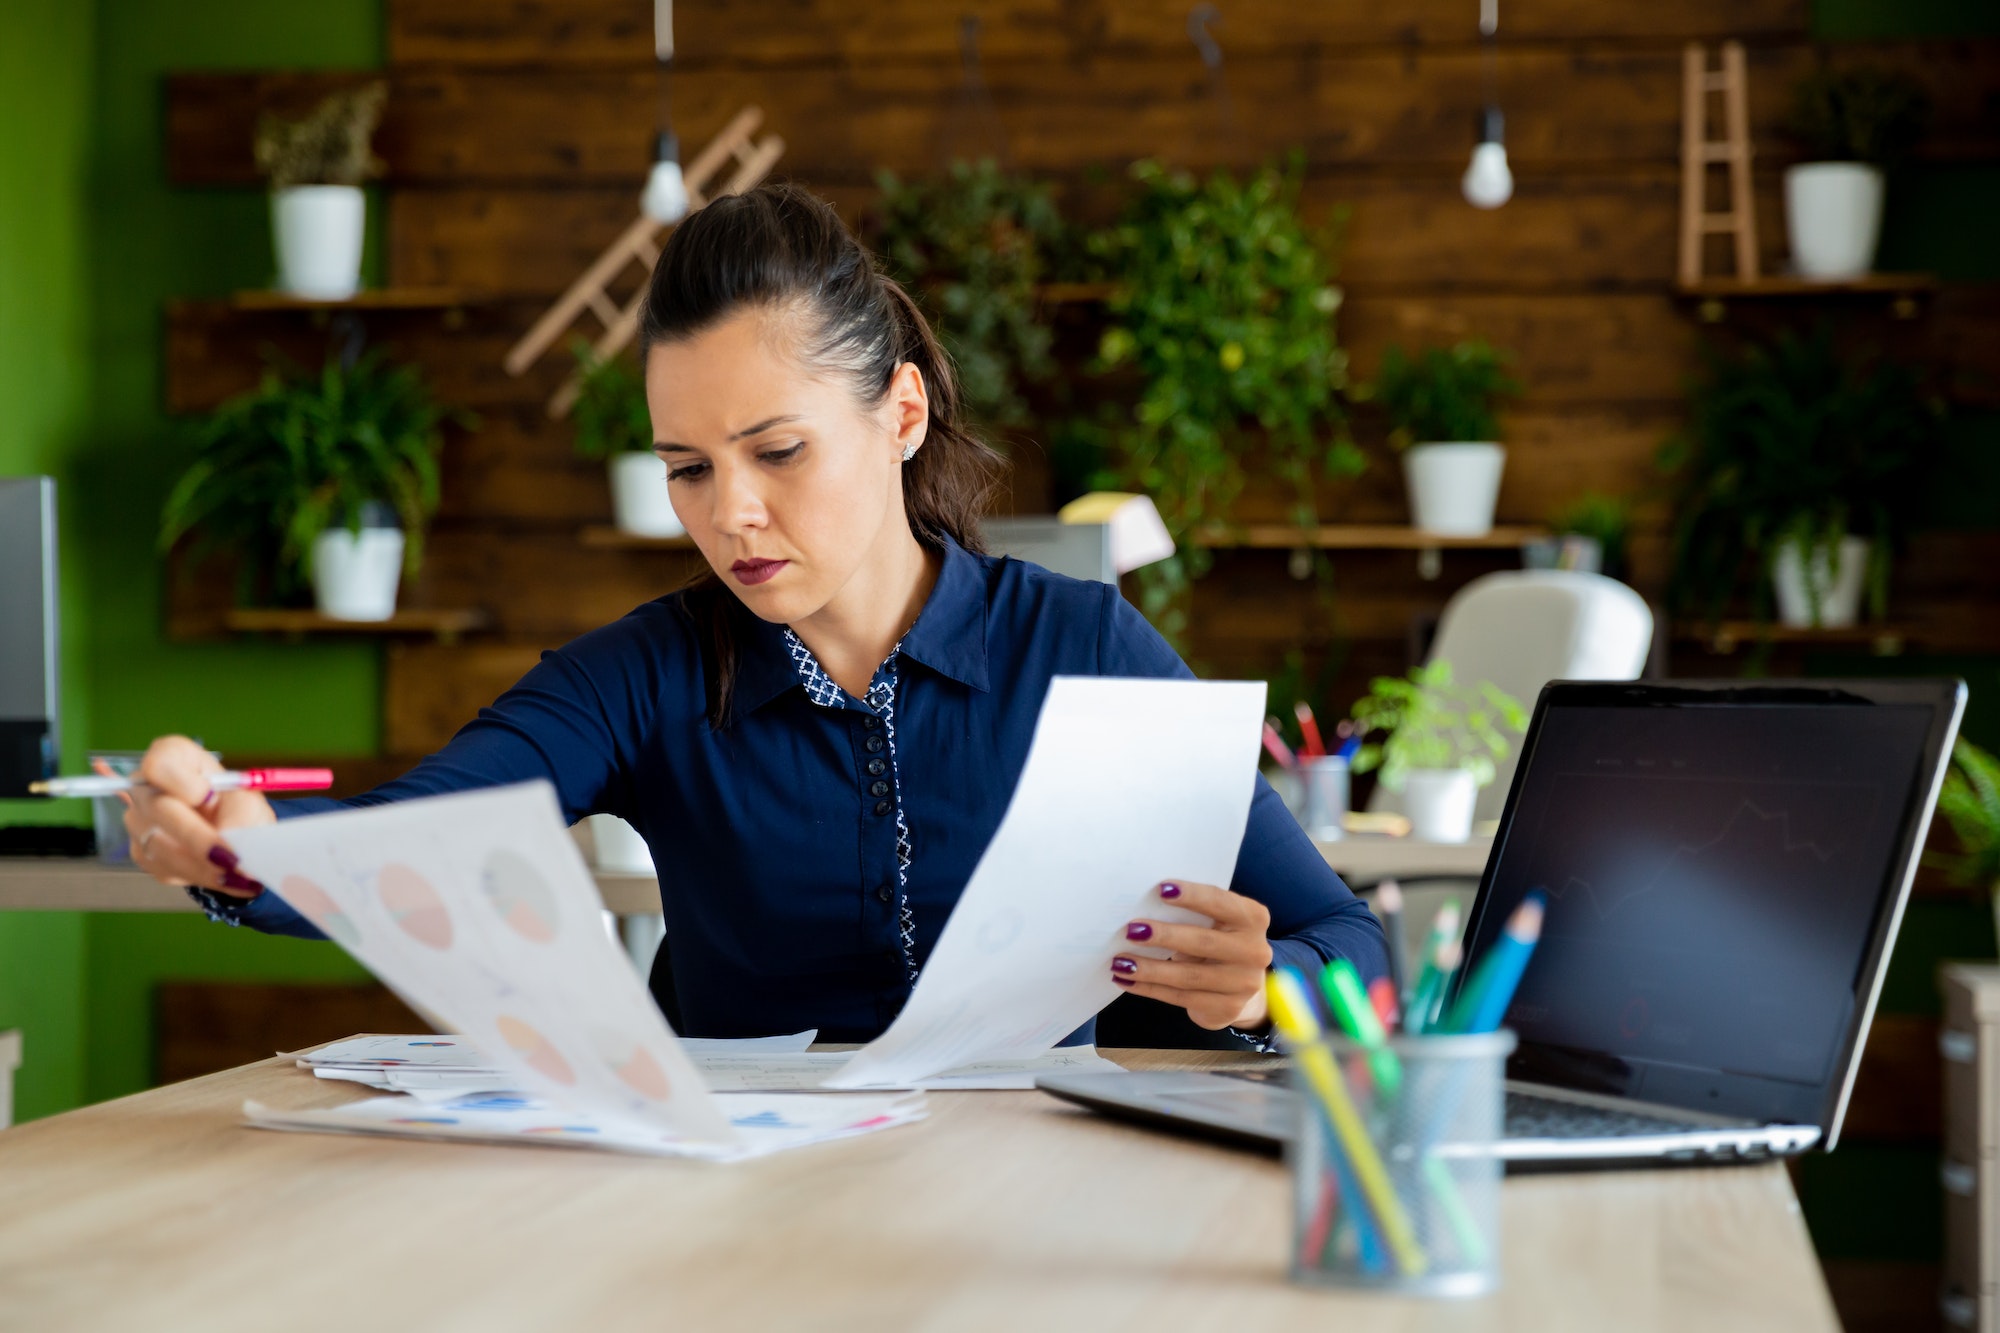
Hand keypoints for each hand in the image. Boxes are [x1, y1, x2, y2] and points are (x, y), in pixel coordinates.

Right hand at [123, 736, 275, 896]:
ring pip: (161, 846)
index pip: (158, 764)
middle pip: (158, 810)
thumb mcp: (247, 802)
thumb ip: (238, 818)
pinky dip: (199, 877)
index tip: (208, 796)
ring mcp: (139, 820)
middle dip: (198, 839)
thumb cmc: (236, 805)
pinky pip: (165, 869)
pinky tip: (223, 877)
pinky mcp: (142, 852)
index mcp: (174, 758)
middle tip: (231, 860)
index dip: (182, 782)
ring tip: (238, 875)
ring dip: (203, 866)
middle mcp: (147, 787)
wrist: (233, 832)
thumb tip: (229, 851)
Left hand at [1111, 881, 1272, 1030]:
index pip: (1221, 903)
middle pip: (1204, 942)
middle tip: (1132, 930)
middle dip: (1165, 936)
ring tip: (1120, 962)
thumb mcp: (1216, 922)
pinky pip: (1181, 997)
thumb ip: (1193, 913)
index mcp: (1253, 918)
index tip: (1161, 890)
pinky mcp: (1227, 1008)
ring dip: (1149, 969)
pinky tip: (1127, 980)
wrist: (1240, 984)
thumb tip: (1143, 910)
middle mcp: (1255, 950)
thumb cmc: (1218, 939)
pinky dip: (1150, 988)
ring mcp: (1244, 983)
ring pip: (1188, 976)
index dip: (1192, 896)